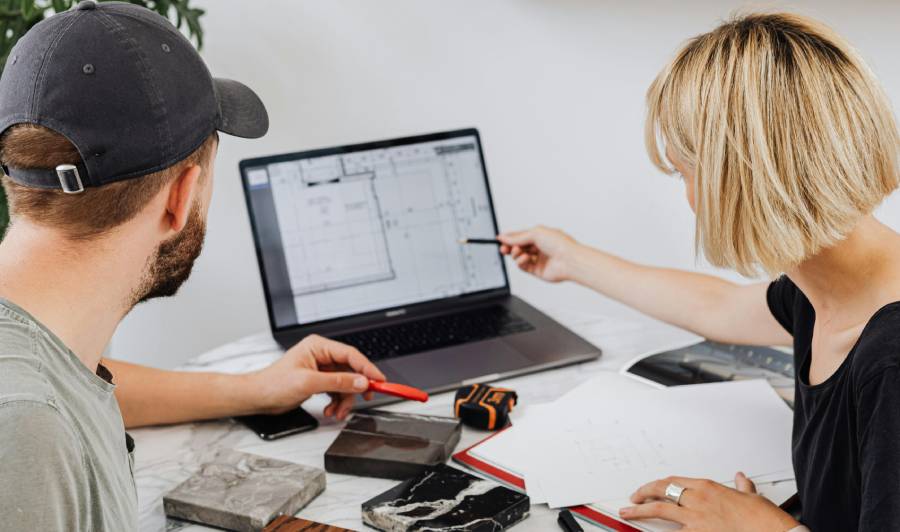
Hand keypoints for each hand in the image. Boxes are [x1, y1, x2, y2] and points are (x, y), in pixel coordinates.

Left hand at [246, 335, 385, 420]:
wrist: (258, 398)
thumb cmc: (273, 384)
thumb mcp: (309, 383)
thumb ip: (338, 382)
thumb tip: (360, 381)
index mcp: (319, 346)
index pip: (351, 355)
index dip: (367, 368)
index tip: (379, 380)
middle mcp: (322, 355)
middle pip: (351, 370)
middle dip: (355, 388)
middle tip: (364, 399)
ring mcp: (321, 369)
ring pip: (345, 384)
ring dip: (344, 400)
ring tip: (337, 412)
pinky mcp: (319, 381)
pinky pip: (337, 391)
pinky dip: (337, 402)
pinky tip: (330, 410)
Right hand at [497, 226, 580, 282]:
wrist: (569, 260)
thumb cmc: (559, 243)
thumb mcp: (535, 233)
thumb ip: (517, 237)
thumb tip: (503, 237)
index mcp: (540, 236)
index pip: (521, 236)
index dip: (510, 238)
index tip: (500, 238)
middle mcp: (540, 248)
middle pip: (519, 247)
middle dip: (510, 247)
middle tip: (503, 248)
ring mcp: (539, 259)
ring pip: (520, 257)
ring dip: (516, 254)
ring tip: (518, 252)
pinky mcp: (537, 271)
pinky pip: (523, 266)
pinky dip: (521, 262)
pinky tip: (525, 258)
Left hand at [619, 473, 799, 531]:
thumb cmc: (764, 520)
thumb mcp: (752, 498)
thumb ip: (742, 488)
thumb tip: (741, 479)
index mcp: (709, 487)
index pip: (675, 481)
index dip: (659, 484)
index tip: (651, 488)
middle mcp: (699, 499)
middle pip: (661, 491)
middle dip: (643, 494)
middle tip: (633, 499)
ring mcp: (696, 518)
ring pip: (660, 510)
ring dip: (641, 511)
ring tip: (629, 513)